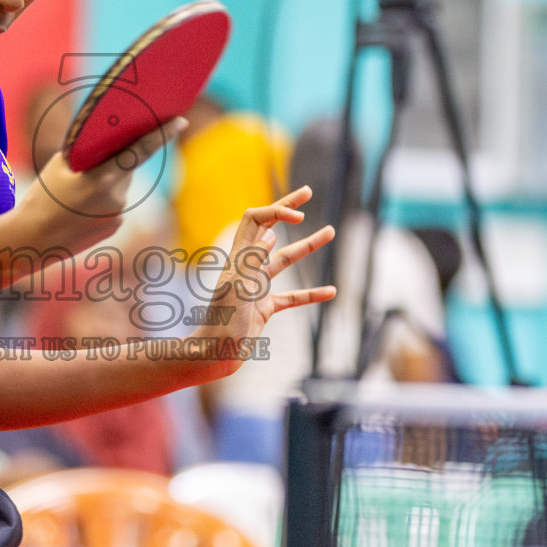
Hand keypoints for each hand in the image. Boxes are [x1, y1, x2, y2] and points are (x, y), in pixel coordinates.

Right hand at [11, 118, 185, 255]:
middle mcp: (117, 198)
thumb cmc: (42, 197)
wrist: (32, 240)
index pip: (139, 151)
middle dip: (113, 163)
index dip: (162, 134)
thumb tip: (107, 141)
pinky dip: (103, 201)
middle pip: (125, 168)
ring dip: (106, 183)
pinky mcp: (115, 226)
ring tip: (76, 195)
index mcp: (103, 178)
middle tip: (85, 168)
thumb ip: (88, 152)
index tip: (180, 122)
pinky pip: (115, 204)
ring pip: (120, 187)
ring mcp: (118, 215)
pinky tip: (81, 209)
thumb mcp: (60, 165)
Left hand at [188, 185, 335, 380]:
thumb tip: (270, 232)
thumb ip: (252, 260)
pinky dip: (310, 293)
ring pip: (285, 260)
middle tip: (308, 191)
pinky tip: (330, 291)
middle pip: (270, 229)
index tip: (300, 216)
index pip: (256, 219)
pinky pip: (292, 297)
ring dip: (307, 246)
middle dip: (287, 209)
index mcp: (238, 258)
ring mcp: (256, 287)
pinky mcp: (264, 307)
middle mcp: (247, 267)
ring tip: (330, 231)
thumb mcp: (239, 288)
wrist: (215, 355)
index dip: (278, 211)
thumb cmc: (223, 323)